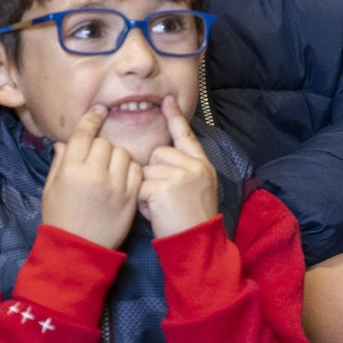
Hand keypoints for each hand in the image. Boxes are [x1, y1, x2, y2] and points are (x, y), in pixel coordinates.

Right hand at [41, 106, 142, 249]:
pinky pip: (136, 169)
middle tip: (97, 160)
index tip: (99, 110)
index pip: (83, 134)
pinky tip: (122, 178)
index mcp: (70, 171)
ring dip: (117, 157)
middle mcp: (93, 174)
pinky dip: (131, 169)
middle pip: (105, 142)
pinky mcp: (130, 195)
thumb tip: (64, 142)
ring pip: (123, 153)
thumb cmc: (60, 219)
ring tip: (109, 170)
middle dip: (101, 146)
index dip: (91, 118)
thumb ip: (59, 163)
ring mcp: (115, 185)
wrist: (77, 251)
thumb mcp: (51, 190)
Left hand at [137, 98, 219, 237]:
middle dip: (153, 173)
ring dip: (146, 189)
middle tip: (163, 195)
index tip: (167, 100)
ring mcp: (180, 175)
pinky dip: (143, 202)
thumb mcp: (197, 187)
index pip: (185, 134)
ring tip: (160, 206)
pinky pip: (140, 187)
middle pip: (157, 153)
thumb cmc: (192, 219)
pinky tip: (156, 212)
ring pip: (146, 170)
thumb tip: (157, 158)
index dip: (175, 117)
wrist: (197, 242)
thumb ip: (182, 169)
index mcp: (202, 163)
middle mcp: (193, 165)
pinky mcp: (164, 188)